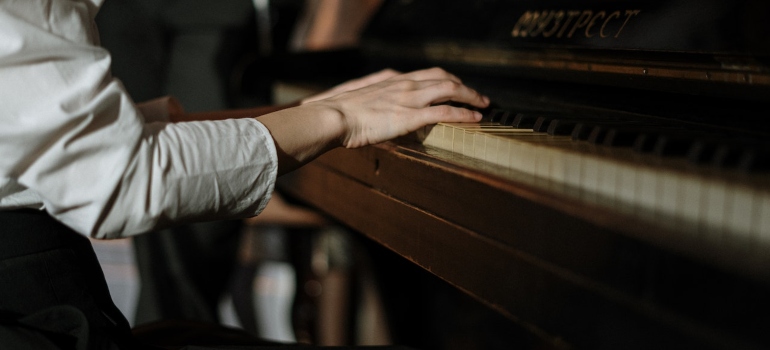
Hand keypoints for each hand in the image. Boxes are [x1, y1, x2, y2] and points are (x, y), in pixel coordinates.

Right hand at [257, 67, 488, 174]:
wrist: (333, 117)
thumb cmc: (339, 112)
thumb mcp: (358, 99)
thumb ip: (372, 100)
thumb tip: (373, 110)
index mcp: (391, 79)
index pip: (427, 73)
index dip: (447, 79)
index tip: (456, 86)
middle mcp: (404, 83)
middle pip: (444, 78)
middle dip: (464, 86)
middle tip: (477, 95)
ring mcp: (409, 98)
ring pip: (450, 90)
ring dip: (471, 97)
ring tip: (483, 105)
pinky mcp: (411, 116)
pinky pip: (445, 112)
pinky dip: (464, 114)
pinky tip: (474, 118)